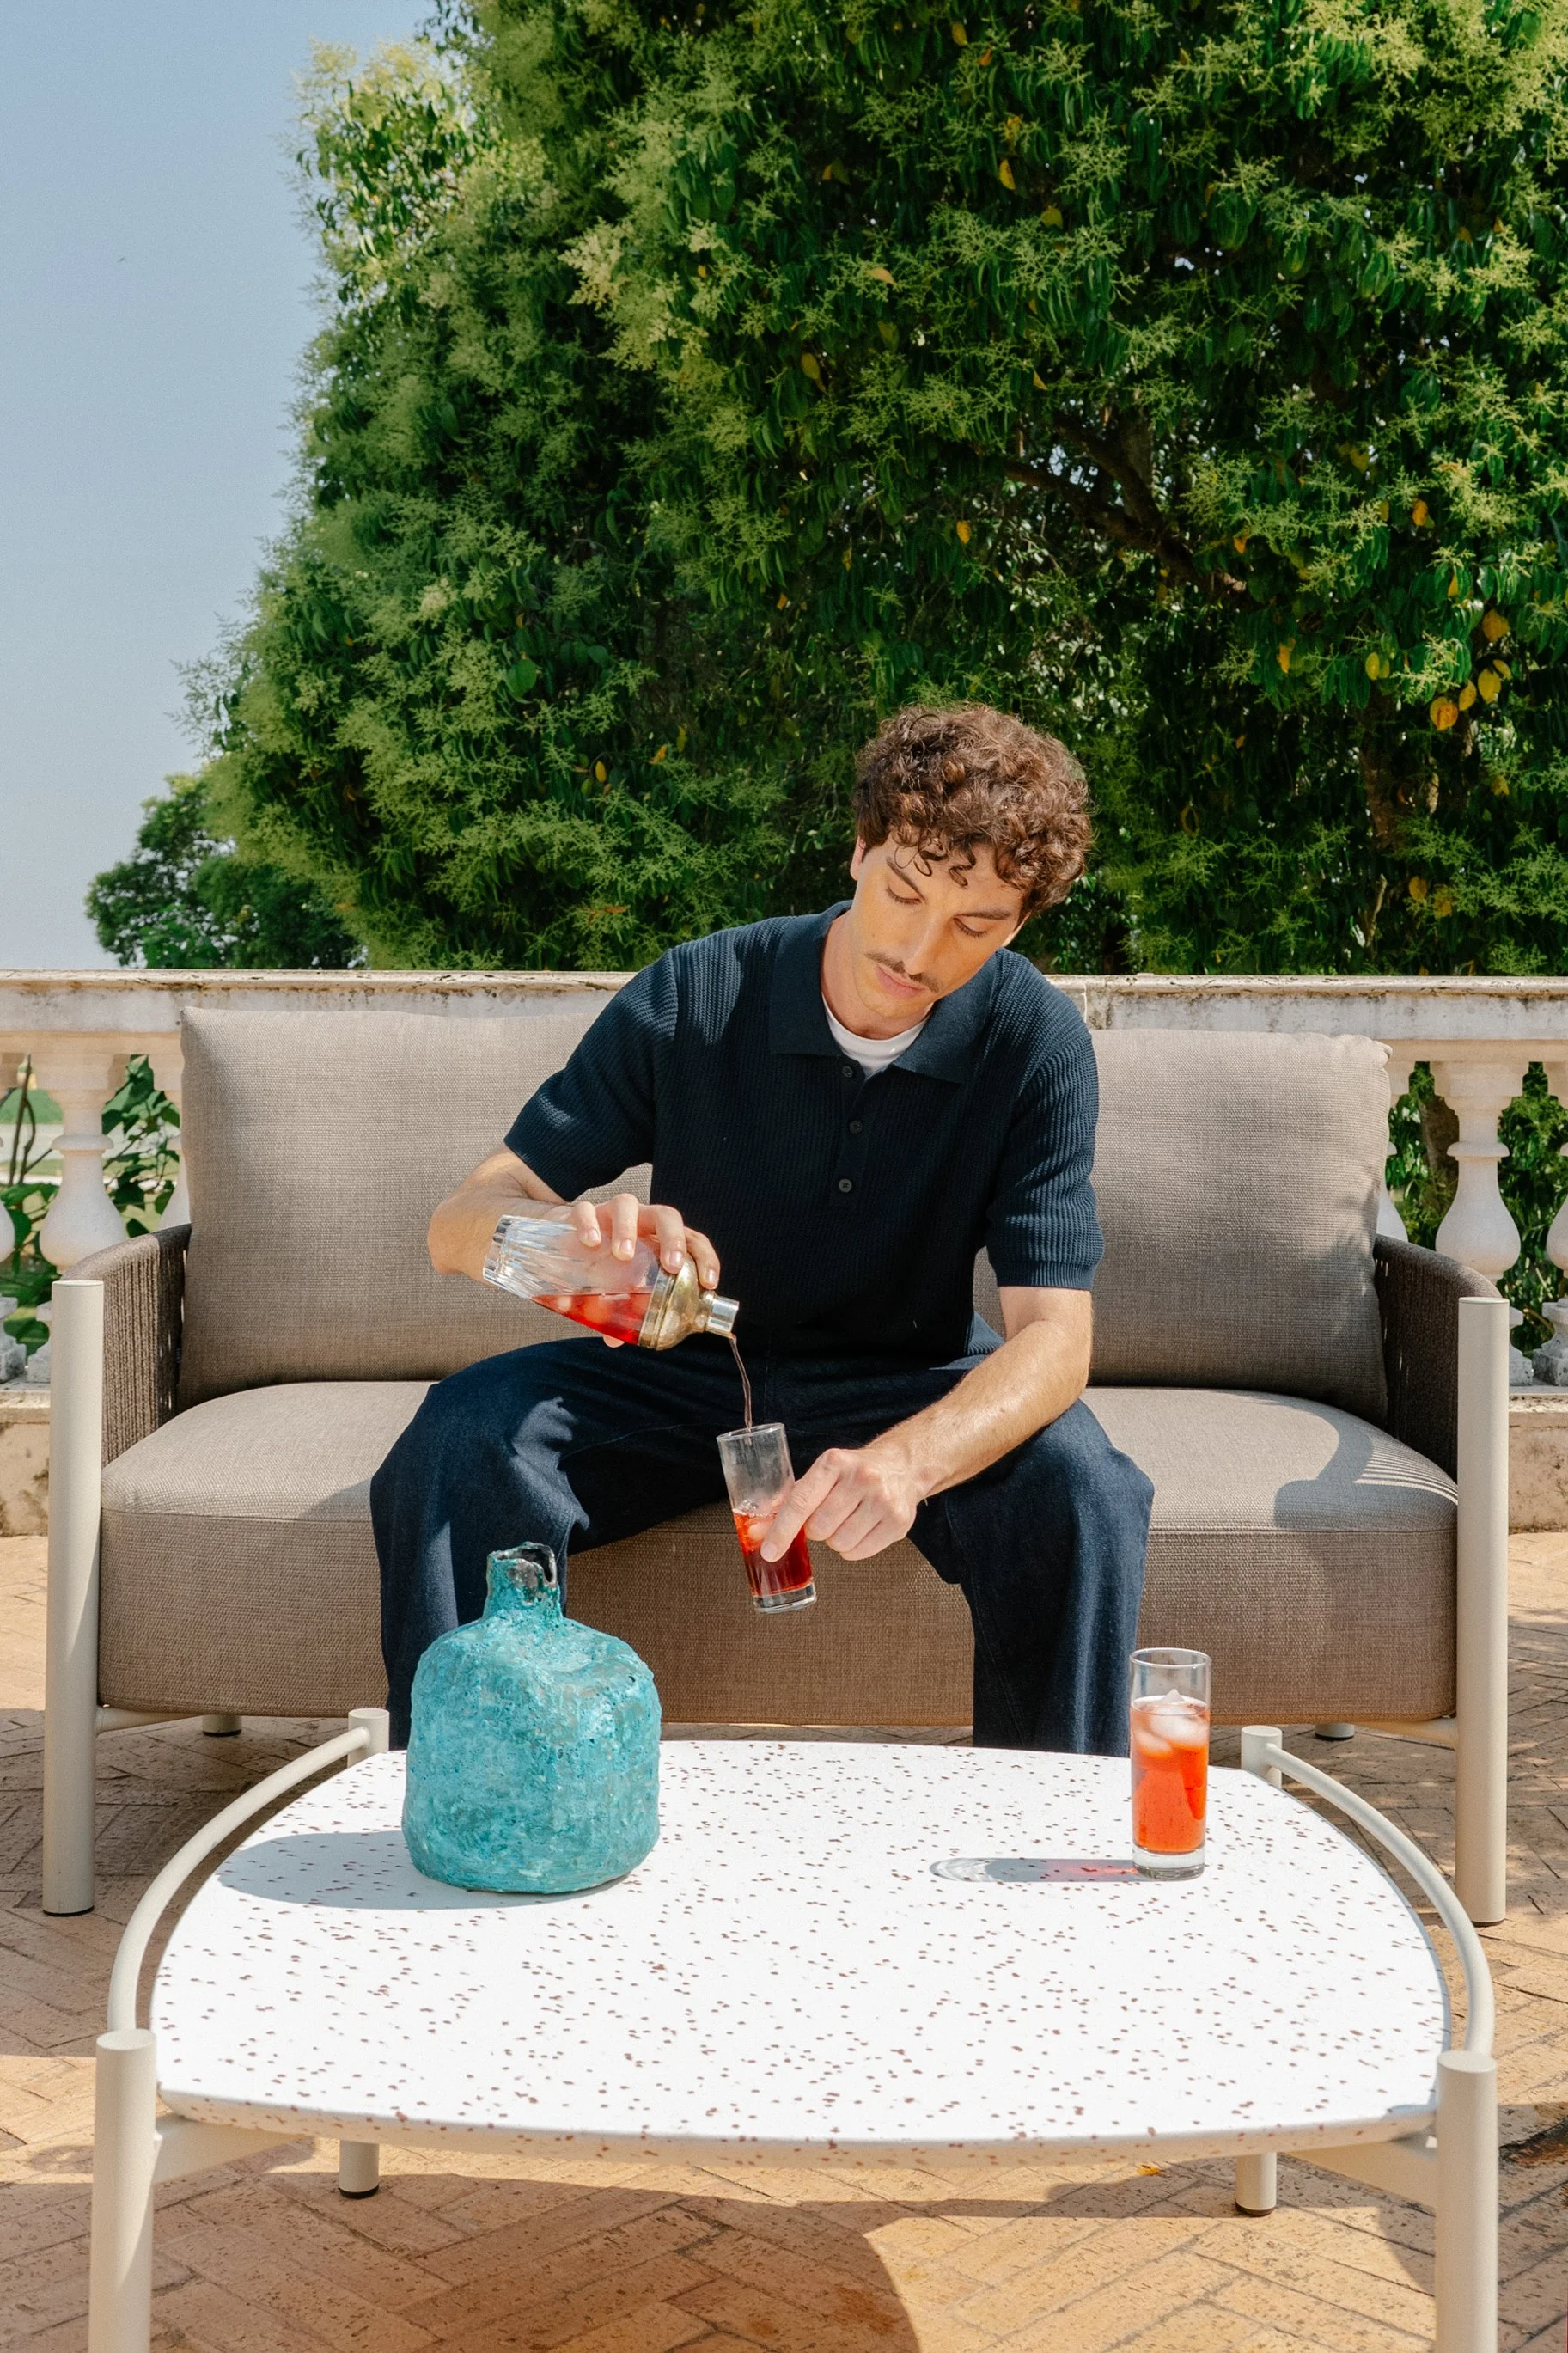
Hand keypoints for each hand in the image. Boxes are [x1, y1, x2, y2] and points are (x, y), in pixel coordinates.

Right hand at [568, 1193, 719, 1346]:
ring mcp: (610, 1213)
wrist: (562, 1234)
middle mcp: (639, 1219)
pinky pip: (585, 1210)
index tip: (708, 1283)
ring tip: (623, 1255)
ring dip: (628, 1230)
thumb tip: (614, 1340)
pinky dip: (588, 1223)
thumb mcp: (616, 1283)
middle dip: (674, 1239)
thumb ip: (619, 1307)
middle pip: (666, 1216)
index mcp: (657, 1237)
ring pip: (626, 1206)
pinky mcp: (580, 1213)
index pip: (692, 1239)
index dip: (705, 1258)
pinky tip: (590, 1242)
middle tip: (672, 1266)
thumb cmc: (602, 1259)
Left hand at [760, 1439, 924, 1562]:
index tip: (769, 1551)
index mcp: (834, 1463)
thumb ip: (790, 1500)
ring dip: (835, 1540)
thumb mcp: (822, 1474)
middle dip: (815, 1530)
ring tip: (846, 1521)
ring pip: (839, 1543)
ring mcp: (883, 1500)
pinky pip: (859, 1552)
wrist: (901, 1467)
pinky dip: (853, 1548)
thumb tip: (758, 1530)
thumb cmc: (853, 1473)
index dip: (781, 1530)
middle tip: (825, 1516)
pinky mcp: (898, 1521)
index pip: (800, 1502)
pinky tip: (860, 1529)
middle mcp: (861, 1478)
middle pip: (819, 1528)